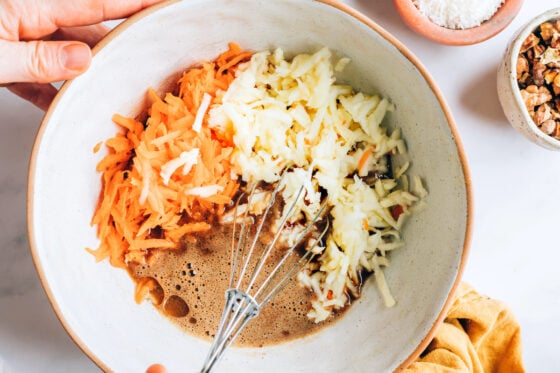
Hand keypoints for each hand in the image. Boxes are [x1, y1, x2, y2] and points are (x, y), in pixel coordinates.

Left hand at [0, 0, 163, 109]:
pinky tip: (59, 108)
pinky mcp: (6, 58)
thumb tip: (84, 60)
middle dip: (112, 52)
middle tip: (139, 68)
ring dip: (82, 77)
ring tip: (101, 97)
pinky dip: (51, 92)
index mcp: (28, 6)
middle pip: (86, 32)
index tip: (162, 6)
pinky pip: (39, 75)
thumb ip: (38, 60)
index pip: (95, 4)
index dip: (133, 4)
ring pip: (65, 55)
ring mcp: (18, 37)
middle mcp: (28, 17)